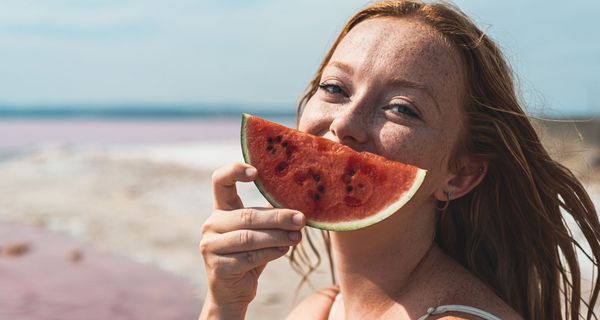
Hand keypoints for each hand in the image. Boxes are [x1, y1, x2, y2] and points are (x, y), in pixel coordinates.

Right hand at [199, 163, 304, 319]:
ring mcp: (211, 246)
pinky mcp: (218, 266)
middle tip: (301, 219)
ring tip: (298, 236)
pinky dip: (271, 253)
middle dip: (278, 217)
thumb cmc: (249, 256)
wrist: (232, 292)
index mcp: (221, 210)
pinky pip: (250, 256)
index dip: (234, 170)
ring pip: (249, 237)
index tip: (257, 172)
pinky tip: (285, 250)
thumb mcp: (258, 232)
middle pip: (247, 215)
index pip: (220, 181)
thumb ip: (269, 216)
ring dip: (278, 236)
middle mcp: (211, 225)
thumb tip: (300, 203)